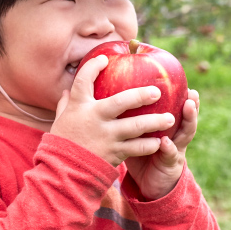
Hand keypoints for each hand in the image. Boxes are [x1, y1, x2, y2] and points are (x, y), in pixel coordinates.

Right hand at [51, 55, 178, 167]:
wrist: (64, 170)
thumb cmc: (63, 141)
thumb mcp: (60, 120)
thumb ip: (65, 104)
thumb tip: (66, 90)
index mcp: (79, 106)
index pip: (84, 80)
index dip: (93, 67)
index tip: (104, 59)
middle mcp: (94, 118)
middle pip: (122, 101)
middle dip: (141, 95)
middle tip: (157, 92)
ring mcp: (106, 136)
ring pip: (136, 126)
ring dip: (155, 122)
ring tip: (170, 119)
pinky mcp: (114, 152)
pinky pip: (136, 147)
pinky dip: (149, 145)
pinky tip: (159, 142)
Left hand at [124, 89, 199, 199]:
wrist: (149, 185)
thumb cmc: (141, 155)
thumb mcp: (137, 134)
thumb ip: (131, 118)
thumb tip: (110, 95)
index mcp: (167, 127)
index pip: (176, 108)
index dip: (181, 95)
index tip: (183, 79)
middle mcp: (175, 136)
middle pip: (186, 117)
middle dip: (191, 104)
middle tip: (192, 91)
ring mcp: (175, 150)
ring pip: (185, 133)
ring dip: (188, 119)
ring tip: (188, 106)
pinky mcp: (170, 165)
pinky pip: (170, 155)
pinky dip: (168, 148)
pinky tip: (165, 142)